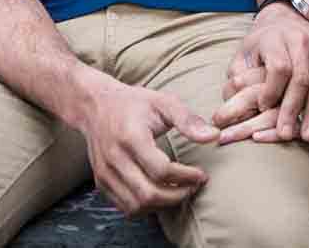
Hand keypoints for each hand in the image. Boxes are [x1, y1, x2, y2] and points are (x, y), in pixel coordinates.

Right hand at [74, 77, 218, 216]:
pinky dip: (146, 207)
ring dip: (162, 205)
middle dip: (177, 196)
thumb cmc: (133, 103)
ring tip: (179, 191)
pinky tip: (160, 193)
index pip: (161, 170)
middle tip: (193, 187)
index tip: (201, 174)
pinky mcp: (101, 182)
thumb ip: (188, 120)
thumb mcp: (163, 102)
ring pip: (136, 205)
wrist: (95, 105)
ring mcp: (104, 172)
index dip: (186, 177)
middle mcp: (114, 158)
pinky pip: (125, 206)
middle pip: (148, 194)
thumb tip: (213, 136)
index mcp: (131, 137)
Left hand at [211, 4, 308, 144]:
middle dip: (293, 108)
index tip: (262, 109)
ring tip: (306, 134)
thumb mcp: (242, 57)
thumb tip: (227, 103)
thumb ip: (236, 79)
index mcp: (274, 36)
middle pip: (301, 77)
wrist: (286, 20)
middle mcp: (300, 36)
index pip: (278, 67)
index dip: (271, 91)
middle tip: (285, 134)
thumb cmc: (260, 47)